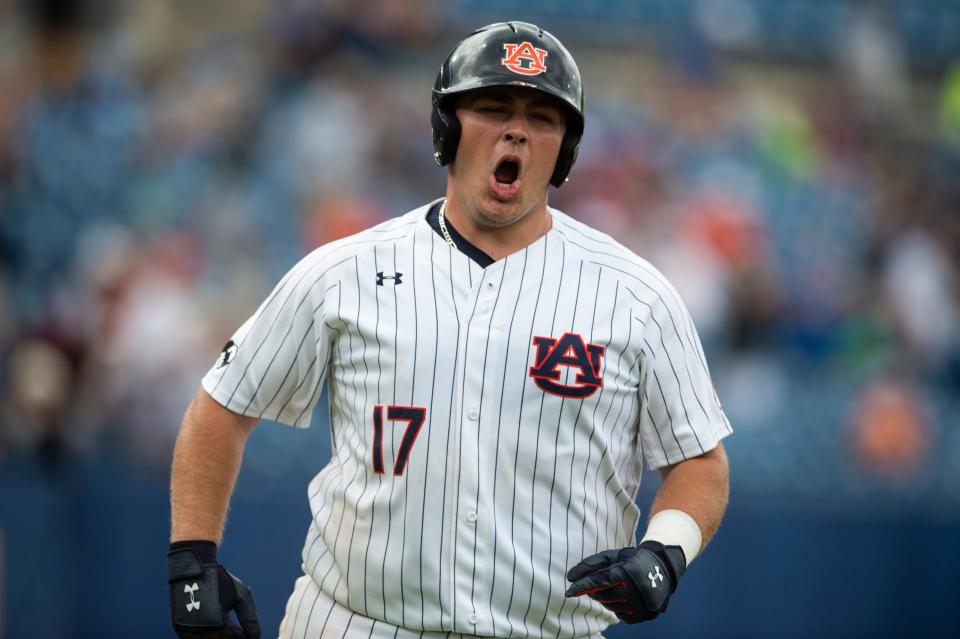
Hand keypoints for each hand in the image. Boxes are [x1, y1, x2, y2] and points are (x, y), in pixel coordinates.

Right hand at [167, 541, 260, 637]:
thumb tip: (256, 637)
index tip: (252, 636)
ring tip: (230, 631)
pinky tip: (215, 631)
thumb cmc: (220, 580)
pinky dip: (207, 636)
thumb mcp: (240, 596)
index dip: (247, 638)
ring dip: (219, 638)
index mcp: (218, 622)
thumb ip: (249, 618)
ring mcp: (188, 631)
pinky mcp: (179, 629)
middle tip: (241, 634)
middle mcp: (201, 630)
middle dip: (233, 638)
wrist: (192, 569)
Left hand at [564, 540, 685, 623]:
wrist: (662, 568)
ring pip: (611, 607)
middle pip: (603, 596)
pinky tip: (623, 597)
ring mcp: (642, 605)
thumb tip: (570, 577)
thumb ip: (590, 565)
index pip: (599, 582)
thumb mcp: (612, 556)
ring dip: (607, 599)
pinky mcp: (645, 615)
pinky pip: (622, 616)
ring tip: (616, 587)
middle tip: (600, 582)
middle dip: (596, 590)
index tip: (569, 592)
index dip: (582, 587)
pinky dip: (618, 608)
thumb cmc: (631, 560)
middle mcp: (635, 590)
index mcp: (627, 572)